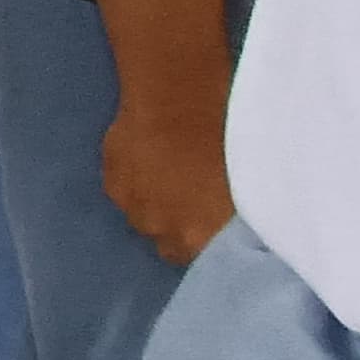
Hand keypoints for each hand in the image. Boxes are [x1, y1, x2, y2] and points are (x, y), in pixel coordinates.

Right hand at [103, 93, 234, 265]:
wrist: (178, 98)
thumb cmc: (227, 138)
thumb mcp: (247, 183)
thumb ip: (236, 213)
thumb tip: (234, 222)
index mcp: (203, 236)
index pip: (208, 261)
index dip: (213, 242)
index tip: (218, 223)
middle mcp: (164, 231)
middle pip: (171, 244)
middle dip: (181, 228)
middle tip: (194, 200)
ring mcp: (134, 208)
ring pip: (146, 219)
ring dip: (156, 206)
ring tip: (169, 177)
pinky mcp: (112, 183)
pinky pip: (126, 194)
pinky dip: (135, 183)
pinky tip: (147, 161)